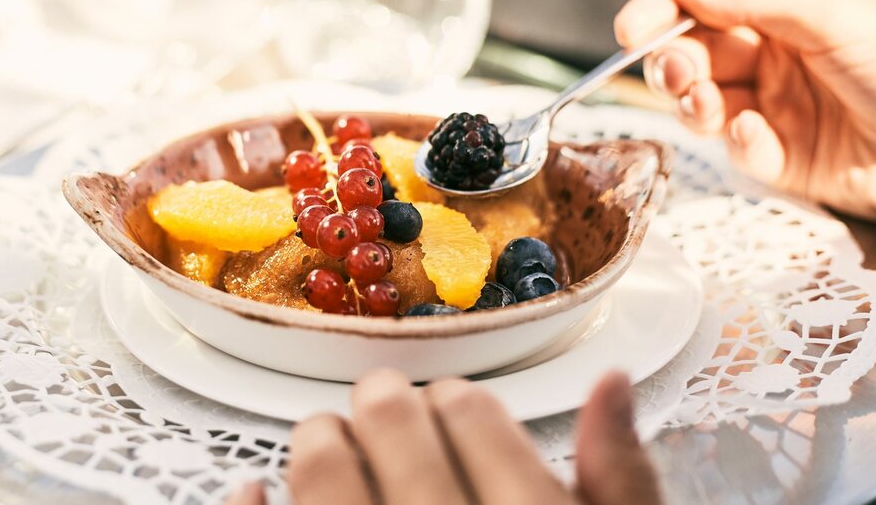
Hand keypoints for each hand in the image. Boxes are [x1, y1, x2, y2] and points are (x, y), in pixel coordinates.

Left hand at [225, 369, 660, 504]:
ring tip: (329, 437)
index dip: (457, 399)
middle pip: (392, 419)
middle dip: (386, 399)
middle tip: (384, 400)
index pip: (471, 412)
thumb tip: (611, 382)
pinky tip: (250, 489)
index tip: (450, 404)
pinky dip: (248, 504)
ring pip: (322, 468)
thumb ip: (626, 483)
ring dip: (320, 439)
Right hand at [615, 0, 875, 227]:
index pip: (707, 4)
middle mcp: (777, 55)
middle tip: (677, 74)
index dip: (663, 14)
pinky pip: (739, 152)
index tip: (631, 30)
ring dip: (695, 104)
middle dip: (674, 64)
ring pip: (706, 105)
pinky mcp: (785, 158)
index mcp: (788, 8)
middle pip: (696, 55)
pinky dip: (739, 145)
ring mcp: (778, 107)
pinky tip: (757, 136)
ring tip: (707, 105)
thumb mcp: (831, 13)